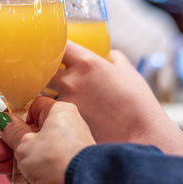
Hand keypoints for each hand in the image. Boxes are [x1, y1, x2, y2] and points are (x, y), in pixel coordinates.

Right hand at [0, 97, 95, 183]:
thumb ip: (11, 131)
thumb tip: (3, 120)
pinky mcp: (67, 168)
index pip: (32, 107)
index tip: (1, 128)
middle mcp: (65, 127)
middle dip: (9, 145)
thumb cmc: (55, 158)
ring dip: (14, 160)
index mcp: (58, 112)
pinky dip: (29, 172)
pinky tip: (14, 179)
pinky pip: (44, 166)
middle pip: (30, 132)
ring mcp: (67, 148)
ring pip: (35, 151)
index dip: (14, 118)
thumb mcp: (24, 143)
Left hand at [49, 41, 182, 156]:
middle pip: (41, 69)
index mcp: (87, 63)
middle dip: (40, 72)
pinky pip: (46, 117)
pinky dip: (46, 117)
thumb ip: (115, 59)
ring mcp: (65, 102)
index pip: (58, 45)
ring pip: (39, 94)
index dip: (53, 47)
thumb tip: (108, 54)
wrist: (143, 138)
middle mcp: (72, 80)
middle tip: (43, 77)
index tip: (53, 51)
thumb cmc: (139, 105)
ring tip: (46, 101)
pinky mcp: (62, 125)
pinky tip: (52, 121)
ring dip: (41, 96)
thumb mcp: (129, 74)